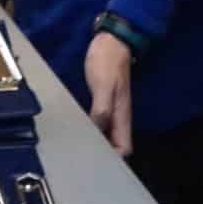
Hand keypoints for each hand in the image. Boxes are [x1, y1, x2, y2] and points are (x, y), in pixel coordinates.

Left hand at [84, 32, 134, 156]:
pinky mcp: (103, 101)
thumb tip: (96, 131)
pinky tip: (78, 130)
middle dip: (103, 154)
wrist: (111, 39)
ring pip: (107, 134)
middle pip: (116, 144)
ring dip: (96, 142)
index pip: (125, 147)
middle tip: (81, 160)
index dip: (114, 159)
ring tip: (77, 149)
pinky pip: (99, 122)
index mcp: (122, 114)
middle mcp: (119, 115)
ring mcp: (111, 108)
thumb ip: (101, 108)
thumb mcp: (103, 84)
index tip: (96, 163)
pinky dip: (91, 129)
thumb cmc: (108, 60)